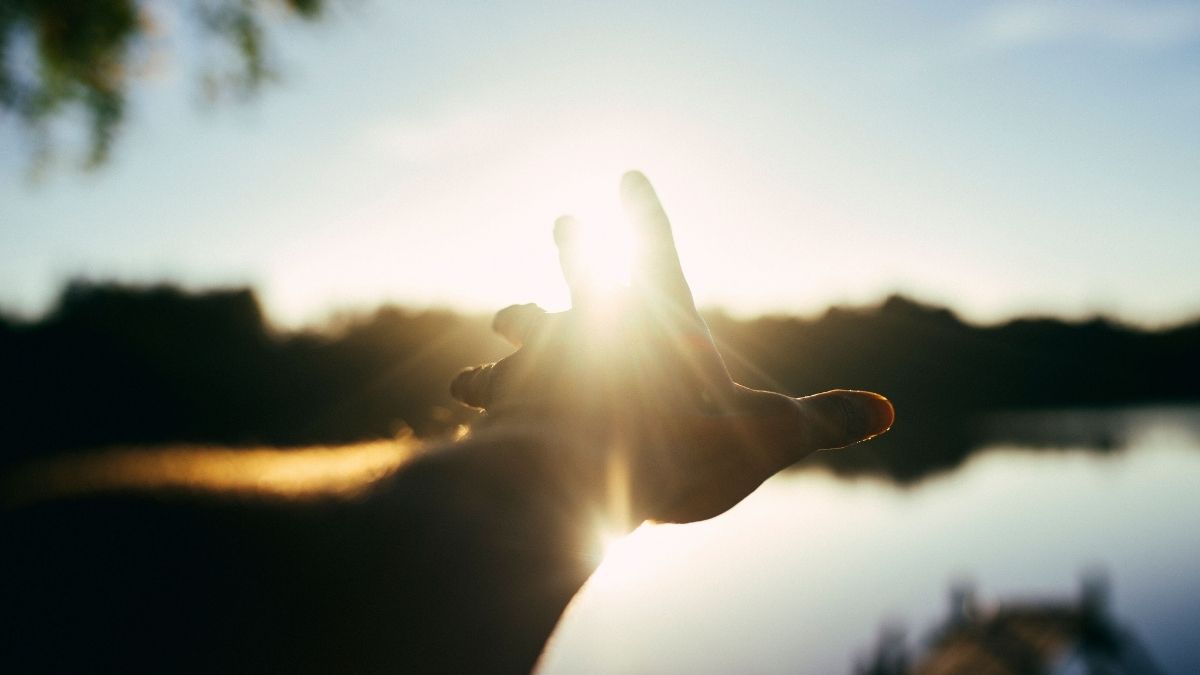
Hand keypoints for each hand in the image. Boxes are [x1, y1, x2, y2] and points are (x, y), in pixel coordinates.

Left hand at [451, 172, 893, 523]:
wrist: (583, 472)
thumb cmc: (682, 444)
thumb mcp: (770, 434)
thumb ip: (823, 421)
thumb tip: (886, 414)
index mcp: (658, 318)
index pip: (657, 247)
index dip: (645, 211)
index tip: (627, 173)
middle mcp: (595, 322)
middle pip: (582, 272)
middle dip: (578, 248)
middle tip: (565, 221)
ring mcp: (546, 355)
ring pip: (526, 325)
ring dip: (517, 322)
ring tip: (503, 317)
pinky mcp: (509, 396)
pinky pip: (493, 386)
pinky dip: (486, 388)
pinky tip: (468, 395)